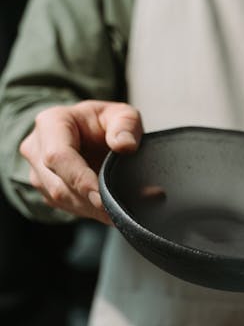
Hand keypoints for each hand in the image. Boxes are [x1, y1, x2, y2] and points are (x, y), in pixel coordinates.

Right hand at [19, 100, 141, 223]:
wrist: (89, 134)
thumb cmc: (103, 123)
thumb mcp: (122, 115)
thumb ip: (126, 125)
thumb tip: (125, 145)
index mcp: (50, 123)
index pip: (58, 156)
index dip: (80, 179)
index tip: (102, 197)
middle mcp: (36, 148)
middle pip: (57, 184)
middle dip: (89, 200)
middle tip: (117, 210)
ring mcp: (37, 172)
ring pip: (61, 199)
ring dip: (90, 208)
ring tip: (117, 210)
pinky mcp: (45, 191)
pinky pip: (65, 206)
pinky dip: (89, 211)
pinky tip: (107, 210)